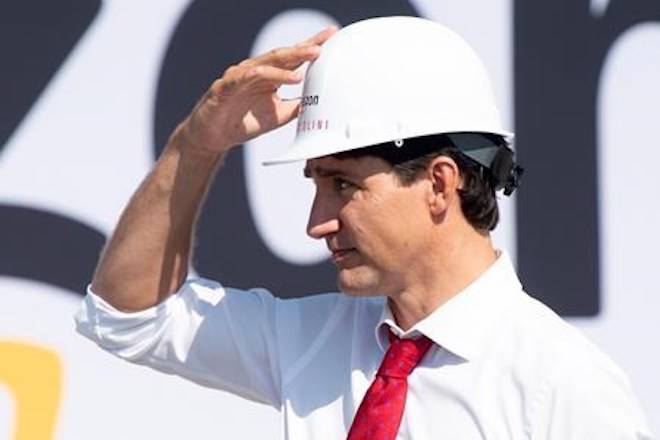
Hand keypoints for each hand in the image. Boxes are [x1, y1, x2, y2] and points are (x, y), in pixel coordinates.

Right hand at [175, 26, 336, 156]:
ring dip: (293, 57)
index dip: (311, 47)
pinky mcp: (227, 86)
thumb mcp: (279, 115)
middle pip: (284, 55)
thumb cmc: (244, 122)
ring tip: (313, 55)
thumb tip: (322, 104)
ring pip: (269, 61)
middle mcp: (256, 71)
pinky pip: (250, 76)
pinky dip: (271, 75)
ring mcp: (240, 76)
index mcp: (269, 76)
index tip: (332, 36)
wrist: (215, 137)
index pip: (293, 58)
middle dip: (306, 47)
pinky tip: (288, 78)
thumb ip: (298, 107)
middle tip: (326, 41)